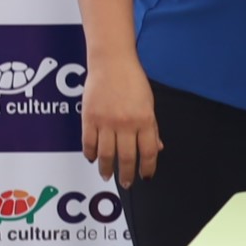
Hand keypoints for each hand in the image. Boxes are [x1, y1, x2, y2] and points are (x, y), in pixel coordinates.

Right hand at [82, 52, 161, 186]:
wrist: (111, 62)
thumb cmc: (132, 80)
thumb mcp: (148, 103)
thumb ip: (151, 128)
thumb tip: (157, 149)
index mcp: (144, 120)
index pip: (149, 152)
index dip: (148, 168)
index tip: (146, 177)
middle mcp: (126, 123)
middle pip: (127, 157)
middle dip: (127, 174)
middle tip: (127, 183)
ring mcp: (106, 122)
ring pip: (106, 154)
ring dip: (107, 168)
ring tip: (107, 176)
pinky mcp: (89, 118)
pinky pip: (89, 142)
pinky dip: (90, 154)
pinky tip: (93, 158)